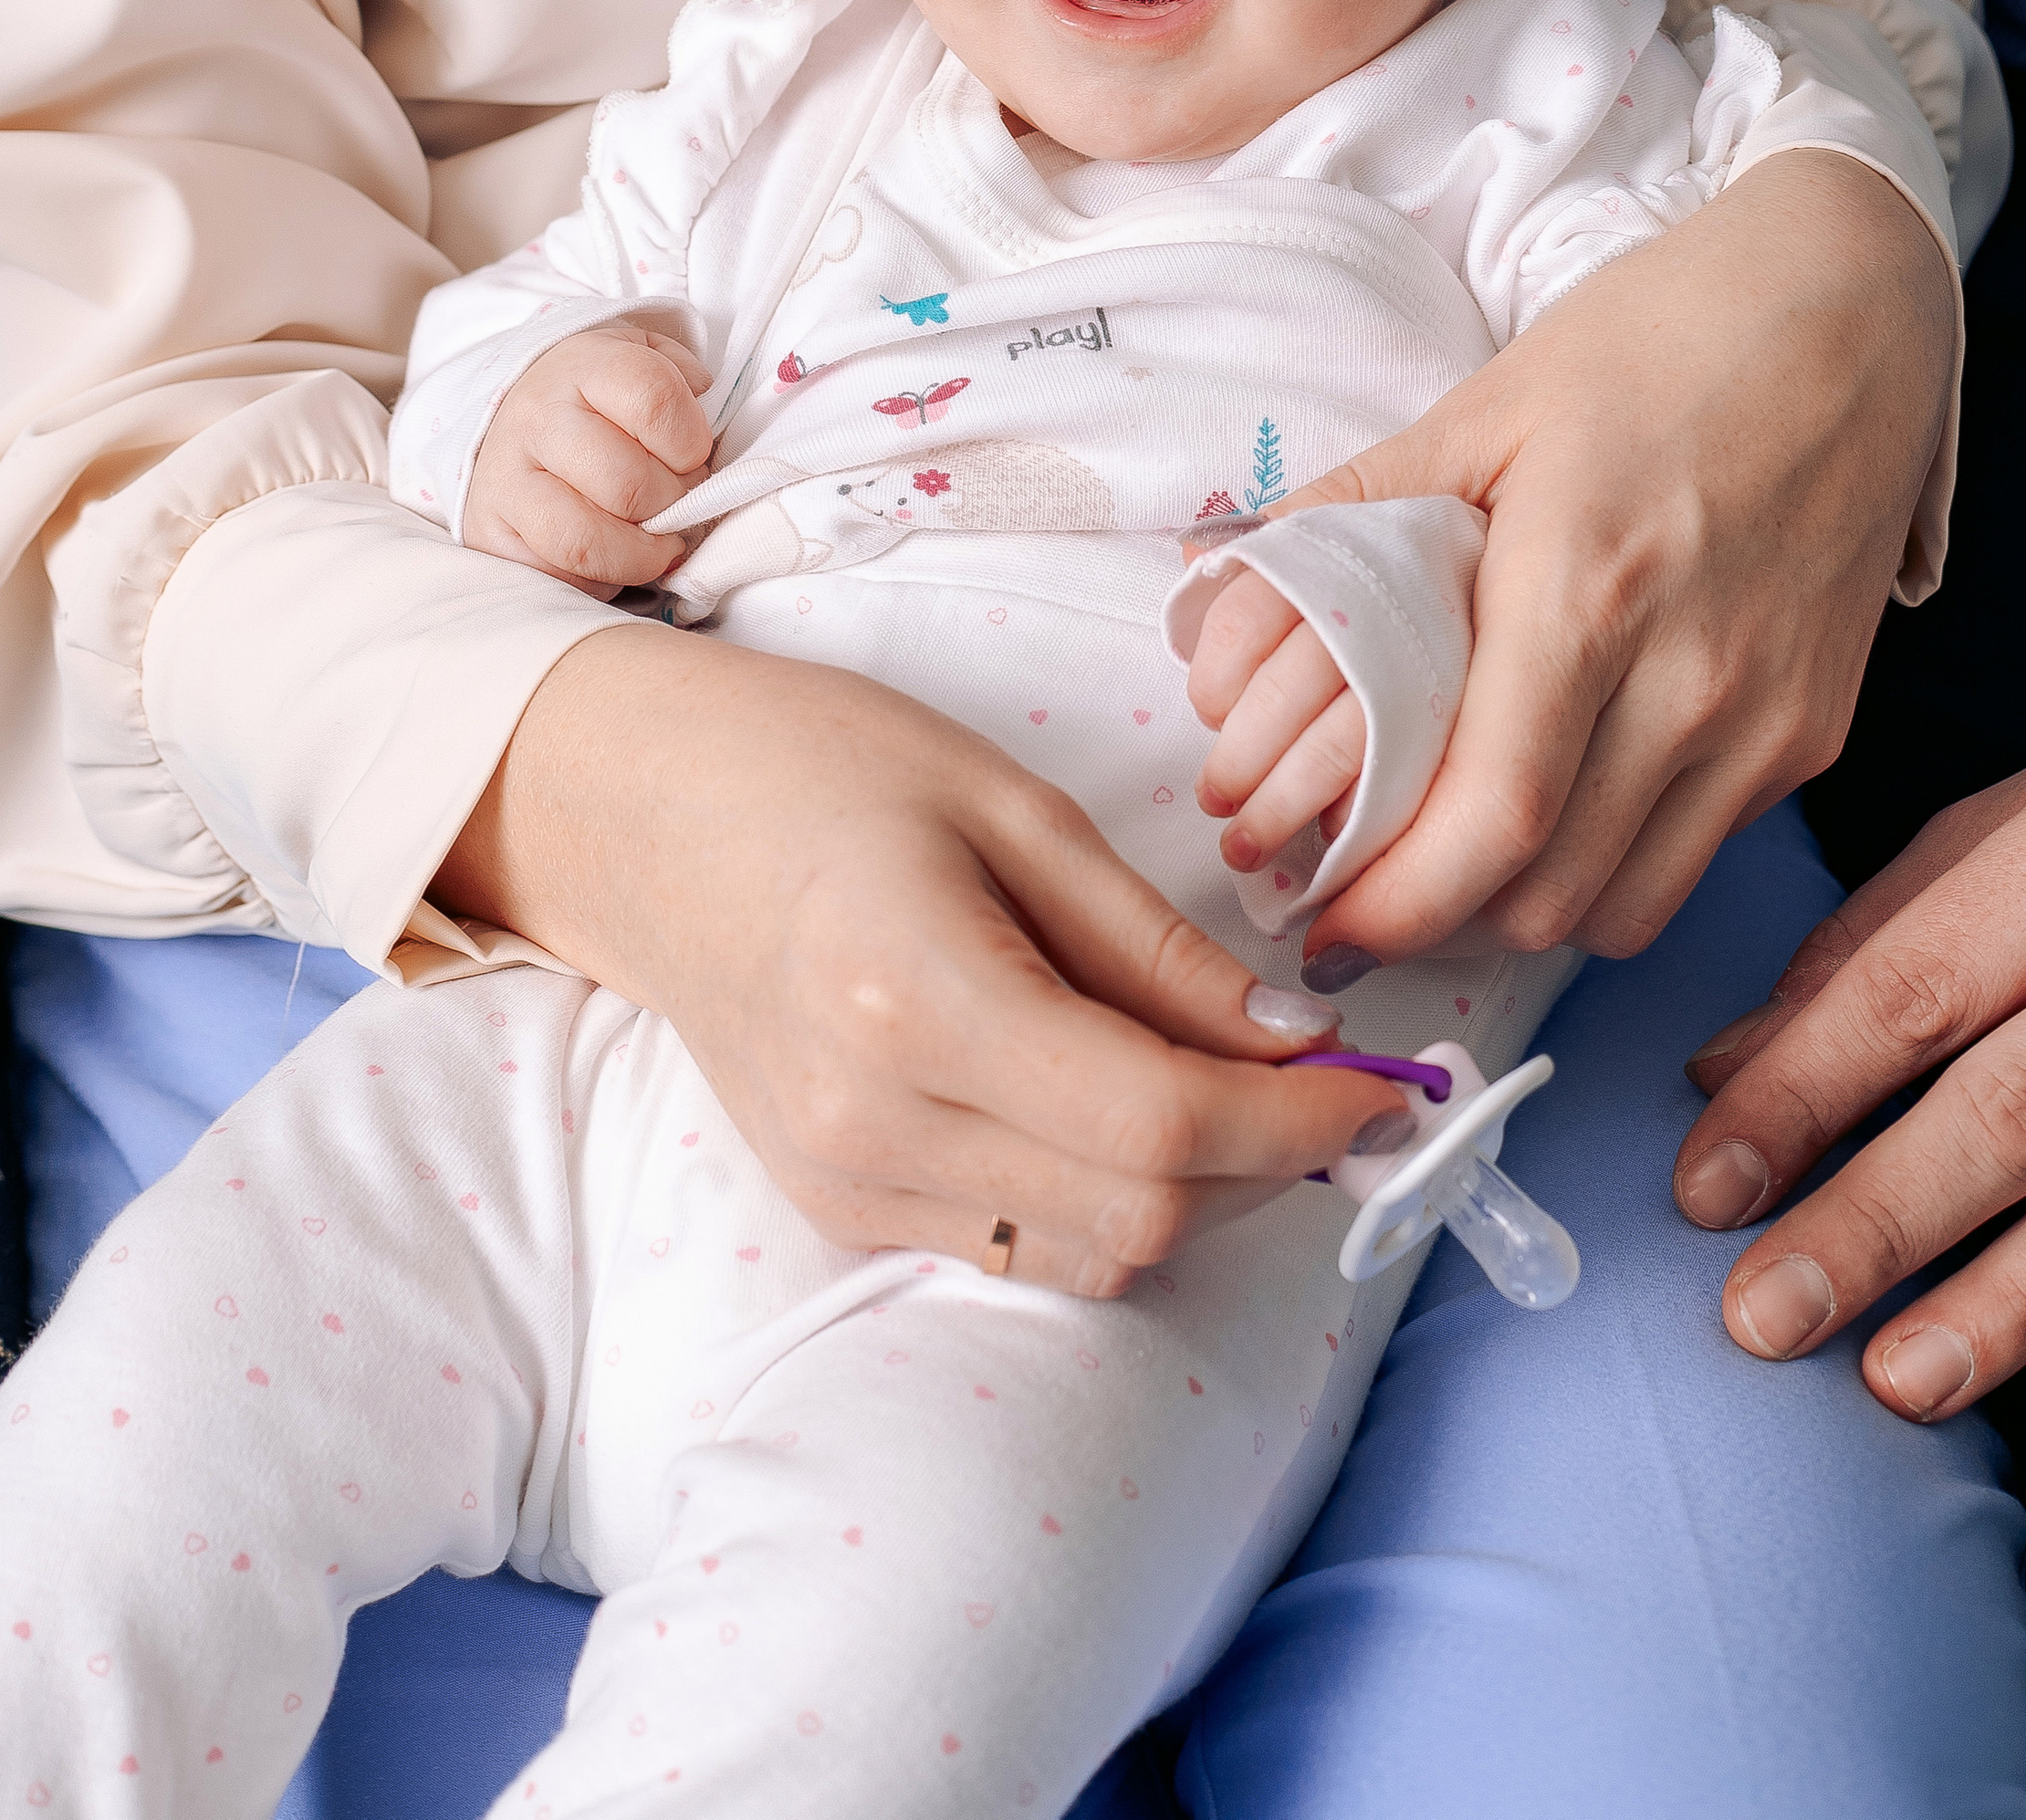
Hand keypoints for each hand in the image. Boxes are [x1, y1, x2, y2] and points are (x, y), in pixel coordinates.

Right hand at [433, 627, 1386, 1294]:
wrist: (646, 820)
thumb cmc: (826, 770)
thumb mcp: (1015, 810)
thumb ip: (1157, 945)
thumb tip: (1297, 1041)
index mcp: (916, 998)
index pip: (1156, 1124)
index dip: (1296, 1121)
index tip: (1379, 1081)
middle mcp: (873, 1121)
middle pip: (1141, 1213)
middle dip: (1267, 1162)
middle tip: (1323, 1077)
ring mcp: (847, 1182)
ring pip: (1093, 1255)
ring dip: (1196, 1192)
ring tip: (1229, 1085)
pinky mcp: (838, 1207)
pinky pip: (1019, 1249)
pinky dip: (1107, 1199)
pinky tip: (1121, 1105)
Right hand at [462, 319, 713, 596]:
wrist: (515, 418)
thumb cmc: (601, 401)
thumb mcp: (645, 362)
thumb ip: (684, 380)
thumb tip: (703, 405)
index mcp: (584, 366)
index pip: (654, 400)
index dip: (691, 439)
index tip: (694, 454)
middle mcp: (537, 418)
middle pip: (628, 484)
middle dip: (672, 506)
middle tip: (677, 504)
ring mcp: (505, 479)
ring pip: (587, 542)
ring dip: (640, 556)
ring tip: (656, 543)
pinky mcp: (487, 533)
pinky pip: (558, 578)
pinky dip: (598, 581)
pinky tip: (611, 556)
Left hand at [1286, 149, 1954, 974]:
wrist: (1850, 308)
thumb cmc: (1661, 340)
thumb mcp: (1487, 406)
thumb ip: (1354, 509)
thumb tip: (1219, 580)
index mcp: (1587, 587)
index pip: (1491, 820)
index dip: (1397, 904)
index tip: (1322, 920)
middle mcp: (1694, 675)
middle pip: (1550, 895)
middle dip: (1438, 918)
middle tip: (1366, 887)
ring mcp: (1770, 715)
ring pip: (1627, 905)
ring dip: (1527, 910)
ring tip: (1455, 862)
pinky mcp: (1820, 730)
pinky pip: (1698, 851)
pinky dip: (1614, 864)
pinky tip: (1562, 804)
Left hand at [1676, 712, 2025, 1419]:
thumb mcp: (2017, 821)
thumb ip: (1875, 943)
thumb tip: (1729, 1072)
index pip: (1918, 986)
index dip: (1802, 1097)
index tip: (1706, 1188)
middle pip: (2023, 1109)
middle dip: (1880, 1227)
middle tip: (1766, 1317)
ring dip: (2013, 1307)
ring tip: (1900, 1382)